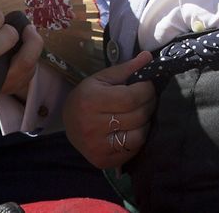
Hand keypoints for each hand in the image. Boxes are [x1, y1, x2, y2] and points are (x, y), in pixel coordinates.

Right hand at [64, 52, 156, 168]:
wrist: (69, 123)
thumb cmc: (88, 96)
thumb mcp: (103, 78)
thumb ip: (127, 68)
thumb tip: (148, 56)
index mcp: (91, 101)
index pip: (131, 98)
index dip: (147, 90)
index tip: (149, 85)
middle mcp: (92, 126)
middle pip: (137, 116)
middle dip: (149, 104)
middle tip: (147, 98)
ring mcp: (96, 147)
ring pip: (138, 135)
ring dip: (145, 122)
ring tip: (140, 114)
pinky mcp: (102, 161)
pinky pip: (132, 151)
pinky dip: (138, 139)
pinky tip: (132, 129)